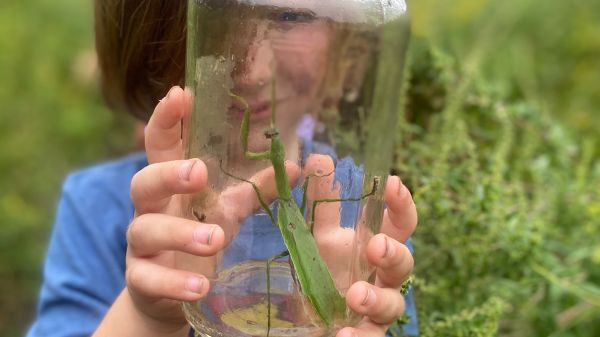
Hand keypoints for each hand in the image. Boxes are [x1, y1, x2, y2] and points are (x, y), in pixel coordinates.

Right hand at [124, 86, 299, 332]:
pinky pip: (149, 280)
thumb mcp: (229, 211)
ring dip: (181, 233)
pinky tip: (200, 288)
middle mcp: (151, 210)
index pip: (162, 146)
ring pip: (147, 230)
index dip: (165, 119)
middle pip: (144, 182)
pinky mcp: (141, 280)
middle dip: (169, 174)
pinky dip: (173, 284)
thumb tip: (295, 165)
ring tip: (214, 239)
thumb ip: (255, 189)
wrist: (172, 289)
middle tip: (198, 172)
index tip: (179, 94)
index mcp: (172, 185)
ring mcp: (142, 245)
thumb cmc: (198, 234)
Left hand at [302, 155, 416, 336]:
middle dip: (395, 253)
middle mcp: (381, 276)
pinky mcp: (362, 333)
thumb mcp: (318, 233)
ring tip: (356, 294)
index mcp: (375, 245)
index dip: (402, 203)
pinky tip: (344, 334)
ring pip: (394, 305)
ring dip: (377, 298)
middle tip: (376, 246)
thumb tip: (319, 157)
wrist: (310, 312)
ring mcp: (375, 308)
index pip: (400, 223)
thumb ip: (322, 201)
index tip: (392, 182)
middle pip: (405, 263)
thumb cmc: (323, 267)